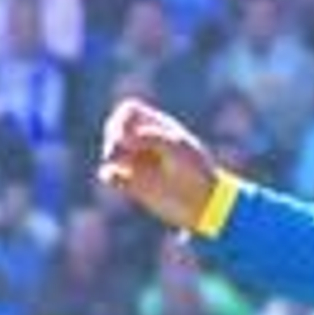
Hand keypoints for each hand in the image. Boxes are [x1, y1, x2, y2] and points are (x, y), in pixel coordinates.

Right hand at [97, 98, 220, 231]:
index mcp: (159, 128)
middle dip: (113, 136)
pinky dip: (109, 176)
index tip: (129, 134)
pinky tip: (118, 180)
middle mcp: (146, 143)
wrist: (204, 204)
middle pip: (114, 127)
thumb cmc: (196, 172)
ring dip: (111, 155)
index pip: (130, 111)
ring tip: (121, 165)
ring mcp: (140, 163)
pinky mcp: (135, 185)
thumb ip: (153, 138)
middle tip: (121, 148)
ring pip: (111, 151)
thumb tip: (125, 139)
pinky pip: (110, 175)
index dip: (123, 119)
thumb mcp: (178, 149)